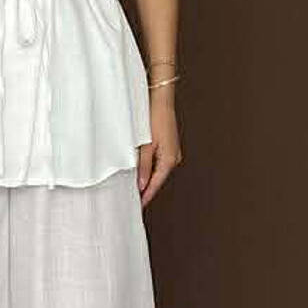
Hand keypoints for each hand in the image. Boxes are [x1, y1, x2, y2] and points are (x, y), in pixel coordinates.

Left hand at [137, 89, 181, 208]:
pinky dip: (151, 169)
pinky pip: (160, 163)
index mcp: (169, 160)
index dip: (146, 196)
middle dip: (146, 189)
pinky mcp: (169, 146)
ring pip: (158, 171)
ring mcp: (172, 152)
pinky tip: (143, 171)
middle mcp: (173, 158)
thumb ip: (143, 166)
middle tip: (134, 199)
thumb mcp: (145, 146)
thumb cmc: (155, 119)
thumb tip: (141, 184)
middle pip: (158, 179)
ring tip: (136, 188)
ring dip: (148, 178)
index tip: (139, 206)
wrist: (162, 101)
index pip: (155, 184)